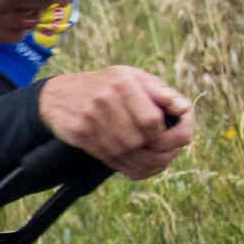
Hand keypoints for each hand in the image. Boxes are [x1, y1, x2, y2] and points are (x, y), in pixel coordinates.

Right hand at [40, 66, 195, 179]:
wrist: (59, 95)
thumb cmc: (105, 86)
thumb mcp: (133, 78)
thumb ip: (161, 92)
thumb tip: (185, 108)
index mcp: (124, 83)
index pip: (152, 120)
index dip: (166, 132)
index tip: (170, 134)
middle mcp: (105, 100)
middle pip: (140, 140)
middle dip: (157, 149)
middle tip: (166, 150)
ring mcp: (90, 119)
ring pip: (126, 152)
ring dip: (143, 159)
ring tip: (152, 157)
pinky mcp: (80, 135)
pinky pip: (109, 158)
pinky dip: (127, 165)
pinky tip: (136, 161)